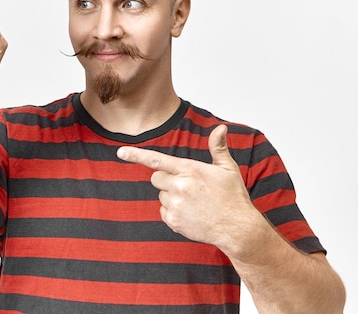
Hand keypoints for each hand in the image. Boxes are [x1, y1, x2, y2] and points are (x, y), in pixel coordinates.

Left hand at [116, 125, 257, 249]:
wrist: (237, 229)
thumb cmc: (233, 197)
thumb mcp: (228, 169)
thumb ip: (218, 148)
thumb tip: (220, 128)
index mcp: (190, 170)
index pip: (157, 160)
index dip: (136, 155)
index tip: (120, 152)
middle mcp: (180, 187)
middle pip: (156, 177)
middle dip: (167, 179)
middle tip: (187, 185)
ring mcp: (175, 205)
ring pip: (161, 195)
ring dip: (171, 196)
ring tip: (194, 201)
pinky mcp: (173, 221)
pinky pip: (163, 211)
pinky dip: (173, 212)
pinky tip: (191, 213)